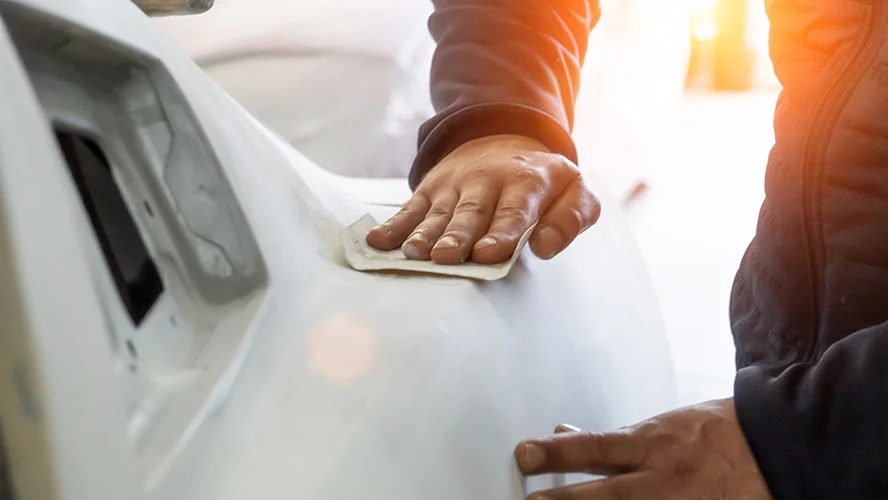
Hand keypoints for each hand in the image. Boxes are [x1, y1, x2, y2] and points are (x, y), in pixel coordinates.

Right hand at [366, 135, 600, 264]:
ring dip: (424, 234)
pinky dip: (393, 225)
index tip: (488, 254)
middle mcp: (486, 182)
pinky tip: (377, 240)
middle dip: (458, 236)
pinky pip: (410, 209)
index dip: (501, 233)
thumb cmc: (543, 180)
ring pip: (438, 214)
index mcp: (526, 183)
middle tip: (447, 257)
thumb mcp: (574, 190)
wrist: (504, 138)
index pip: (514, 212)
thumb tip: (547, 248)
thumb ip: (573, 218)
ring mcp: (454, 186)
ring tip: (413, 253)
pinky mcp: (430, 190)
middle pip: (470, 214)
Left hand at [514, 399, 771, 499]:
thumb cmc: (713, 433)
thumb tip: (561, 431)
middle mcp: (665, 479)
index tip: (523, 455)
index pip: (595, 448)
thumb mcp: (660, 427)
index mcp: (654, 445)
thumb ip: (610, 439)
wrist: (780, 448)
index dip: (557, 452)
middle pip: (608, 496)